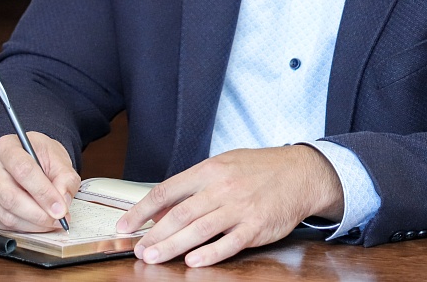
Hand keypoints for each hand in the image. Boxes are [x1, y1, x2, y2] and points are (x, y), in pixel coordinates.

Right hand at [0, 132, 80, 232]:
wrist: (21, 157)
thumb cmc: (38, 155)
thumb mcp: (57, 157)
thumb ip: (65, 177)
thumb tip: (63, 200)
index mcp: (7, 147)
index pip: (23, 170)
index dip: (43, 192)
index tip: (60, 208)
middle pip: (10, 196)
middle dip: (38, 213)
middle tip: (57, 219)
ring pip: (5, 214)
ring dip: (32, 224)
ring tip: (51, 222)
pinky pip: (1, 224)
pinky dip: (23, 227)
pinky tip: (37, 223)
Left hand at [117, 145, 344, 266]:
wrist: (300, 172)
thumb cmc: (260, 169)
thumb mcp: (224, 165)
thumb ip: (194, 184)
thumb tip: (162, 206)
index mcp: (210, 170)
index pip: (167, 190)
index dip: (143, 209)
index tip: (126, 225)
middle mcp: (222, 187)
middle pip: (180, 214)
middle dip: (155, 234)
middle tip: (138, 250)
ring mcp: (239, 207)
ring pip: (199, 230)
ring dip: (173, 246)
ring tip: (154, 258)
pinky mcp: (256, 226)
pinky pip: (229, 243)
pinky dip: (210, 253)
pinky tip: (193, 262)